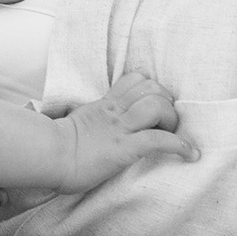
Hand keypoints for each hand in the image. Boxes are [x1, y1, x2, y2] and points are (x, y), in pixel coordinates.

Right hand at [51, 69, 193, 189]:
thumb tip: (98, 122)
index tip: (156, 107)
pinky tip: (189, 154)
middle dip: (167, 104)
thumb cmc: (56, 147)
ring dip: (172, 120)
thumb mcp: (79, 123)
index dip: (152, 90)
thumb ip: (94, 118)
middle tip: (166, 124)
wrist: (47, 156)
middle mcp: (115, 111)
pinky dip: (179, 146)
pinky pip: (158, 140)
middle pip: (152, 89)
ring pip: (157, 106)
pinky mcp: (124, 148)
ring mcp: (120, 128)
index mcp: (105, 104)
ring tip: (172, 134)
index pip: (136, 79)